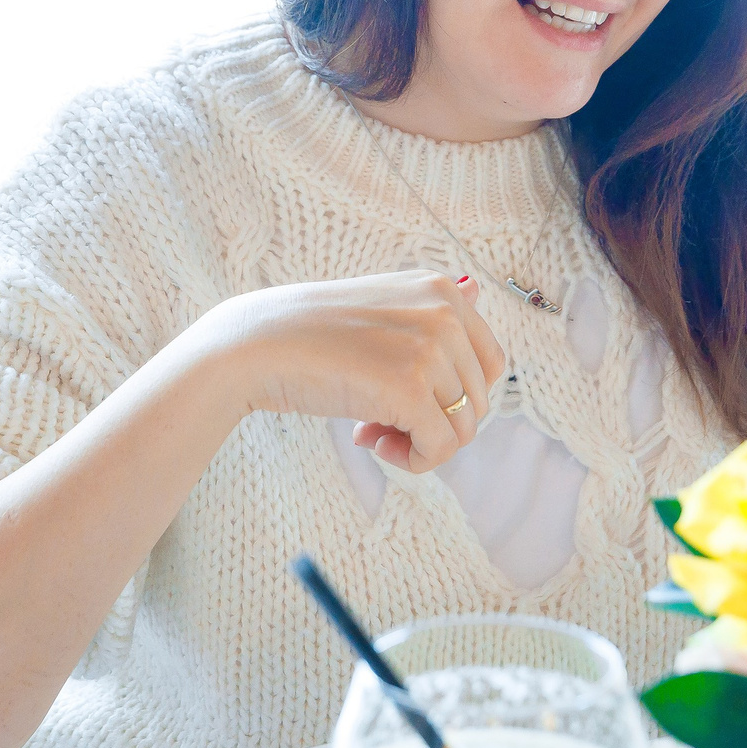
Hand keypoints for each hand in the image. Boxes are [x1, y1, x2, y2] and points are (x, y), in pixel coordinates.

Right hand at [190, 272, 508, 472]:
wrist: (256, 345)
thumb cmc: (312, 332)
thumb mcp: (381, 304)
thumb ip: (430, 308)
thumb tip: (477, 288)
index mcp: (442, 289)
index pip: (490, 362)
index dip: (453, 394)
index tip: (406, 400)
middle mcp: (445, 312)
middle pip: (478, 399)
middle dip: (434, 421)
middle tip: (379, 422)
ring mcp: (431, 349)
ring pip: (463, 427)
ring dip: (419, 443)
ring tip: (371, 432)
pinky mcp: (411, 389)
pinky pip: (440, 447)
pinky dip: (413, 460)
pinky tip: (369, 443)